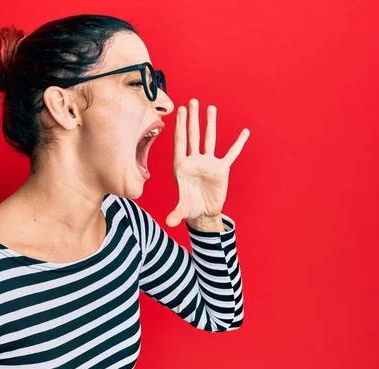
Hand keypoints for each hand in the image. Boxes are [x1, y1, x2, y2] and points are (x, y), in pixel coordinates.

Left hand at [165, 99, 249, 227]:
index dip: (179, 126)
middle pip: (193, 136)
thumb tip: (169, 223)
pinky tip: (244, 132)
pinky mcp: (222, 169)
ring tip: (210, 108)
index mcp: (181, 166)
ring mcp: (208, 163)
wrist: (202, 212)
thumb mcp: (182, 210)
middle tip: (191, 101)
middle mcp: (194, 161)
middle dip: (192, 119)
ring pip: (209, 140)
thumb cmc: (189, 207)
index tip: (178, 111)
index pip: (179, 142)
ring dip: (210, 124)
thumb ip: (175, 214)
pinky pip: (231, 154)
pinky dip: (238, 144)